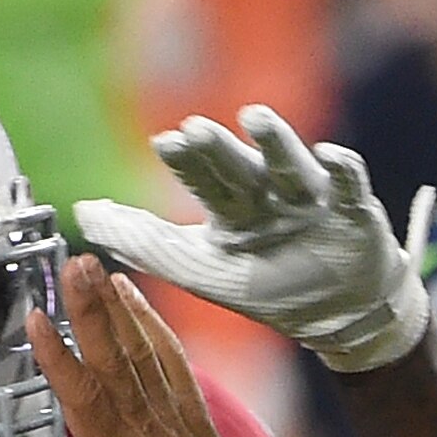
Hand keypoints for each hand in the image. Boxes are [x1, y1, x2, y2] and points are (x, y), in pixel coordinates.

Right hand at [5, 257, 237, 436]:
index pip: (86, 402)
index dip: (61, 361)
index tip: (36, 320)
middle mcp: (146, 433)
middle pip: (114, 361)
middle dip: (92, 310)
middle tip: (73, 262)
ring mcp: (171, 421)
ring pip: (142, 354)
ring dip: (119, 308)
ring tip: (96, 265)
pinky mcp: (190, 418)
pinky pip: (171, 363)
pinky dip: (154, 327)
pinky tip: (137, 299)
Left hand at [78, 105, 433, 373]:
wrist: (340, 316)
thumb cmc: (270, 286)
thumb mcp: (200, 270)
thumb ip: (141, 242)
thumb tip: (82, 213)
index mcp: (232, 206)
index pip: (203, 177)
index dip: (186, 159)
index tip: (166, 143)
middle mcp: (268, 194)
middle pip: (240, 166)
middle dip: (218, 148)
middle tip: (194, 129)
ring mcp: (311, 200)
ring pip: (290, 164)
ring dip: (275, 141)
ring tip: (256, 119)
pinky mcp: (354, 213)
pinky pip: (349, 184)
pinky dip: (341, 169)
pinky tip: (330, 155)